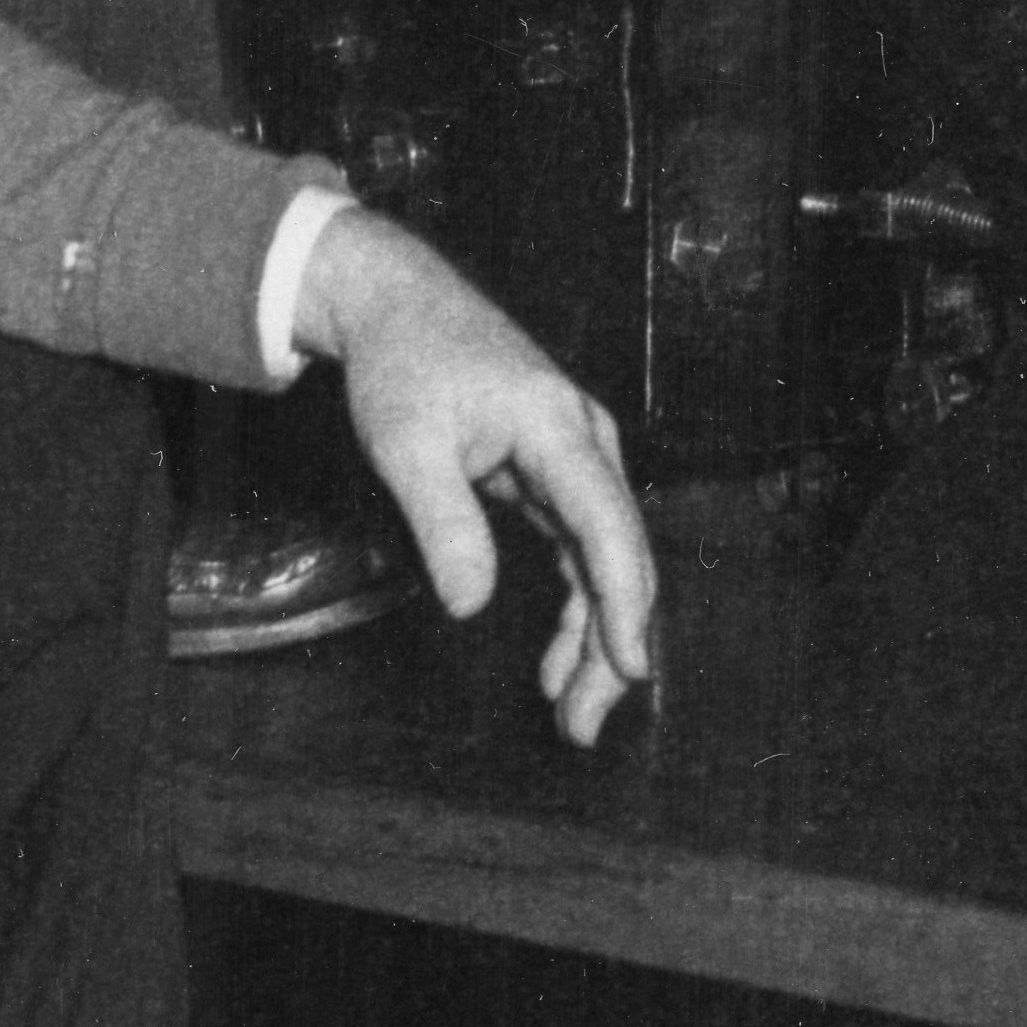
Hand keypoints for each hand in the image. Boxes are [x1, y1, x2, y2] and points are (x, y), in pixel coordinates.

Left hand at [307, 204, 662, 745]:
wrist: (397, 302)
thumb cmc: (403, 364)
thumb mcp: (407, 446)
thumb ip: (445, 523)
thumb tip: (472, 606)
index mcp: (559, 428)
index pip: (608, 527)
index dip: (624, 604)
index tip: (628, 669)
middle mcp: (585, 443)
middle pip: (619, 555)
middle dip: (610, 643)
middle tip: (582, 723)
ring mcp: (575, 457)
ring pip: (604, 559)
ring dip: (593, 636)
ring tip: (571, 712)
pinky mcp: (555, 471)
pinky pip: (580, 549)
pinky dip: (574, 605)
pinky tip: (555, 660)